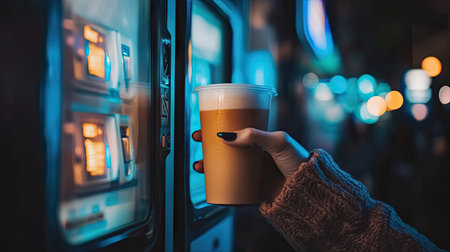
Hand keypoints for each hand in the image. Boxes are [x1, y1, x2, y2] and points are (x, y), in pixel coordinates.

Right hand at [192, 128, 308, 201]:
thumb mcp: (279, 141)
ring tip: (200, 167)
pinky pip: (232, 187)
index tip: (204, 127)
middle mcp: (255, 156)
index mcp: (261, 141)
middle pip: (226, 150)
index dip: (218, 128)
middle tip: (198, 144)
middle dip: (208, 147)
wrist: (309, 189)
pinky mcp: (253, 190)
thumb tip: (227, 136)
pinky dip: (219, 185)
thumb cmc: (299, 161)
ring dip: (209, 167)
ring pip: (225, 168)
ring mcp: (253, 173)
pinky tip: (211, 184)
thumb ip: (255, 136)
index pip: (235, 131)